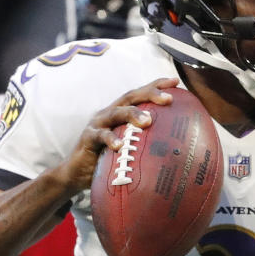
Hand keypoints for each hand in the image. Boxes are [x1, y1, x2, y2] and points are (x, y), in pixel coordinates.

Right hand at [54, 78, 177, 192]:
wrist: (77, 173)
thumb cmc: (108, 161)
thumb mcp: (128, 149)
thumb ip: (144, 144)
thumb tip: (176, 150)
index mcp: (121, 113)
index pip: (139, 94)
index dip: (156, 85)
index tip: (175, 81)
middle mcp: (109, 113)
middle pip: (130, 97)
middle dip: (149, 94)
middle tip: (168, 98)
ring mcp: (97, 124)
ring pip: (116, 113)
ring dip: (132, 114)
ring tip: (148, 121)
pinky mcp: (88, 138)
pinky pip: (100, 136)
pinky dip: (110, 139)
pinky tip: (119, 146)